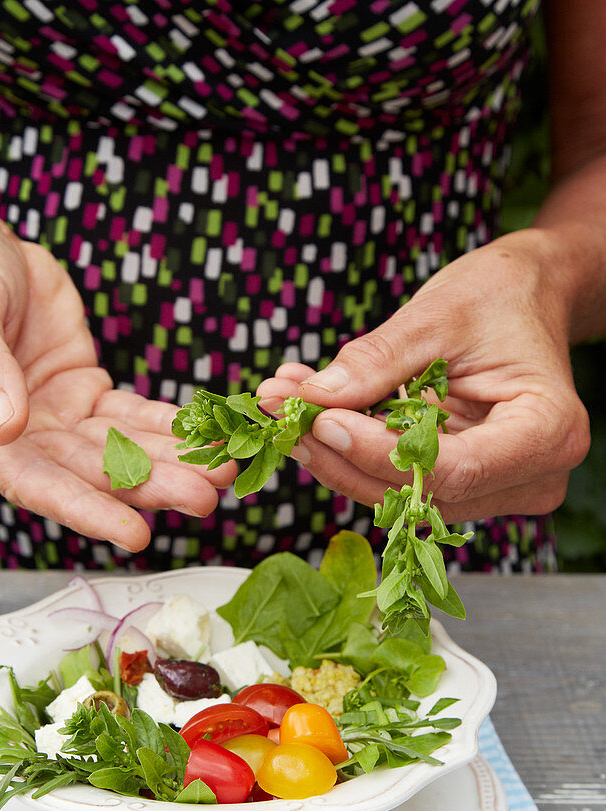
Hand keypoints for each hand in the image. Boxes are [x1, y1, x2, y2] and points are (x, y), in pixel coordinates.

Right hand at [0, 201, 232, 550]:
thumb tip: (8, 429)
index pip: (28, 482)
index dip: (84, 509)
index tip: (135, 533)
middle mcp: (9, 439)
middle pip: (85, 474)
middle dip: (148, 486)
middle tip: (203, 496)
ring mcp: (50, 421)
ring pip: (117, 451)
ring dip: (171, 463)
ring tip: (222, 470)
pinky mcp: (82, 396)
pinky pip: (130, 417)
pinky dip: (169, 427)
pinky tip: (207, 436)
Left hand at [257, 231, 590, 521]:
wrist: (527, 298)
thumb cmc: (500, 296)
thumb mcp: (439, 314)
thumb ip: (379, 361)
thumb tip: (314, 397)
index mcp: (549, 432)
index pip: (456, 470)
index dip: (380, 453)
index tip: (322, 421)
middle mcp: (532, 477)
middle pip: (422, 492)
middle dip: (342, 455)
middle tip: (281, 410)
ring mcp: (499, 488)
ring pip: (400, 495)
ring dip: (335, 455)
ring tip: (284, 404)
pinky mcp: (464, 485)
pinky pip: (396, 480)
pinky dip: (349, 450)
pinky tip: (309, 413)